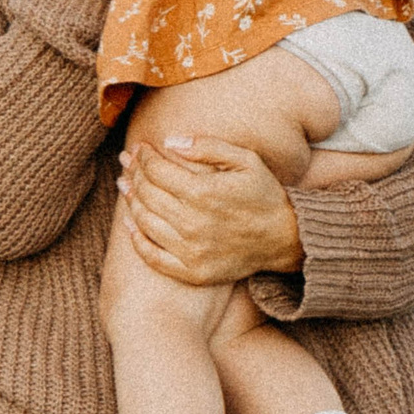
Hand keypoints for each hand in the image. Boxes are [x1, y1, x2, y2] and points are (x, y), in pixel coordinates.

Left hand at [118, 132, 303, 284]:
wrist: (287, 239)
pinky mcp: (193, 271)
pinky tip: (131, 223)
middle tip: (126, 163)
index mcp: (204, 192)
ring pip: (144, 221)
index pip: (156, 170)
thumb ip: (207, 146)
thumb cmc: (264, 195)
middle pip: (146, 193)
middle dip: (132, 173)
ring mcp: (191, 250)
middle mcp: (193, 223)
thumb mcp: (246, 160)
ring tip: (125, 186)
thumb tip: (169, 141)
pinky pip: (152, 256)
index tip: (139, 149)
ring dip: (130, 201)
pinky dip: (137, 239)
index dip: (143, 156)